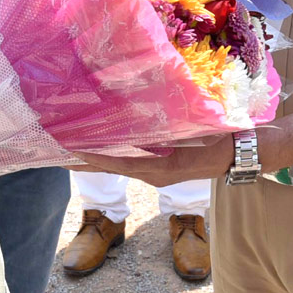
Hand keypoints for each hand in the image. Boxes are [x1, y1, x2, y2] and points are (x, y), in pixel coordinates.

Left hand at [72, 135, 232, 185]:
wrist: (236, 155)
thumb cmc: (217, 138)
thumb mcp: (191, 132)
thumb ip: (165, 128)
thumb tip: (138, 116)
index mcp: (160, 167)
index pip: (119, 163)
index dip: (95, 158)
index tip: (72, 151)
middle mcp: (153, 175)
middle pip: (112, 170)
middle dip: (84, 164)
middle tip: (56, 158)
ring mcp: (156, 175)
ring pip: (119, 168)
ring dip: (95, 162)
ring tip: (70, 155)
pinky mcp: (160, 172)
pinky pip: (131, 166)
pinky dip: (112, 160)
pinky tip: (101, 152)